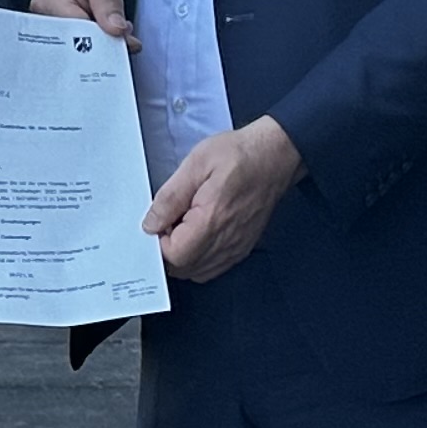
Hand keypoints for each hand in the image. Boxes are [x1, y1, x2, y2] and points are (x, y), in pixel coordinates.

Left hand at [146, 117, 301, 281]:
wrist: (275, 156)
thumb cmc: (240, 155)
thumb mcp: (196, 164)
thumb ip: (170, 197)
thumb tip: (151, 224)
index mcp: (212, 220)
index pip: (173, 255)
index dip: (159, 241)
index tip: (161, 220)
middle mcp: (226, 241)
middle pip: (183, 269)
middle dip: (169, 249)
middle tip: (172, 220)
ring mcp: (236, 248)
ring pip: (196, 272)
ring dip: (183, 254)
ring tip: (186, 224)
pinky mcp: (241, 248)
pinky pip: (212, 268)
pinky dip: (198, 257)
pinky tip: (199, 232)